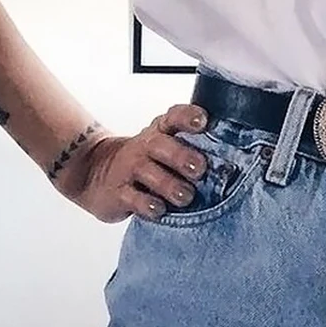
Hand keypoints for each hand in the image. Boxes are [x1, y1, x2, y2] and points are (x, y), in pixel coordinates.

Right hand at [55, 105, 210, 222]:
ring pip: (149, 173)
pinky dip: (147, 205)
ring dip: (169, 185)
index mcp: (161, 131)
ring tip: (186, 196)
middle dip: (182, 156)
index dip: (188, 117)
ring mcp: (129, 169)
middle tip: (200, 168)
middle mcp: (145, 146)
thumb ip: (191, 147)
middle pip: (161, 145)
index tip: (203, 121)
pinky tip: (159, 210)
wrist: (94, 170)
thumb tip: (232, 159)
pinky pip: (133, 198)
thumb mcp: (163, 144)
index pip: (174, 117)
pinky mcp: (118, 192)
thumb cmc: (144, 158)